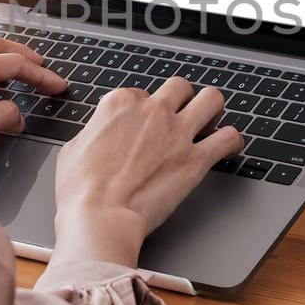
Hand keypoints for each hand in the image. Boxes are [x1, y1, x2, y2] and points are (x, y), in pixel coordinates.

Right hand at [52, 79, 243, 266]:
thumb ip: (95, 132)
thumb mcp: (73, 148)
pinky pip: (229, 138)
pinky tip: (227, 148)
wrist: (99, 217)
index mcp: (119, 104)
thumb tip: (100, 135)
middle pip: (179, 87)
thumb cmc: (80, 190)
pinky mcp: (196, 160)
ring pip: (212, 99)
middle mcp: (152, 111)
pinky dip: (231, 142)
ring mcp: (177, 133)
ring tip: (210, 122)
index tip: (142, 127)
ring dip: (212, 109)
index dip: (142, 111)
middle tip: (180, 116)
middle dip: (181, 100)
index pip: (139, 93)